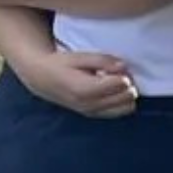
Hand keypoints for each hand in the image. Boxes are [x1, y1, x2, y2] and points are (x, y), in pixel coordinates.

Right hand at [17, 49, 138, 117]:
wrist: (44, 79)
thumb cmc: (63, 65)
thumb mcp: (81, 57)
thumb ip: (103, 61)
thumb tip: (124, 67)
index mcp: (85, 89)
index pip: (120, 84)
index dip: (123, 74)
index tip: (115, 68)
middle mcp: (89, 104)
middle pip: (127, 97)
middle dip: (128, 84)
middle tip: (116, 74)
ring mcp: (91, 112)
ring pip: (126, 107)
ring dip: (126, 94)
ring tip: (114, 83)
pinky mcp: (93, 115)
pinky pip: (119, 112)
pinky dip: (121, 102)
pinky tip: (111, 92)